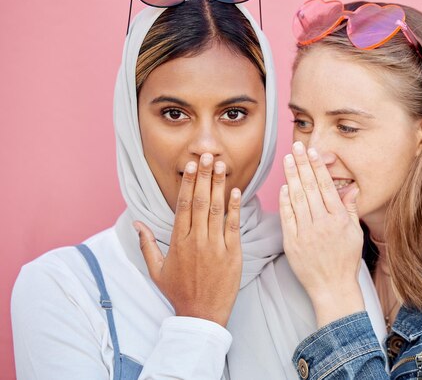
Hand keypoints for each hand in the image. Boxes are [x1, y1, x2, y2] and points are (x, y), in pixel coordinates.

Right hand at [134, 153, 241, 326]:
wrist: (201, 315)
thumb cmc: (179, 292)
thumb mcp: (156, 270)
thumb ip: (146, 245)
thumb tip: (136, 224)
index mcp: (177, 242)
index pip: (182, 206)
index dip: (187, 183)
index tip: (191, 166)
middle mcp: (195, 241)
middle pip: (199, 202)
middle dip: (204, 176)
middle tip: (207, 155)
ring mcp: (215, 247)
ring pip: (216, 210)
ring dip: (219, 186)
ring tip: (222, 166)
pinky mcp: (232, 254)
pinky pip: (233, 226)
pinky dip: (235, 208)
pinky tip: (237, 191)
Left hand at [279, 141, 364, 326]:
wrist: (332, 288)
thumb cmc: (345, 262)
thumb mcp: (355, 234)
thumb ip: (350, 209)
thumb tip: (350, 188)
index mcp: (339, 219)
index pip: (325, 186)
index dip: (318, 167)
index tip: (312, 152)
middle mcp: (322, 223)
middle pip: (309, 187)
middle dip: (302, 164)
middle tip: (296, 146)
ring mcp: (306, 233)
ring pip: (296, 198)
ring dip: (291, 176)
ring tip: (287, 159)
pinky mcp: (292, 243)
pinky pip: (287, 217)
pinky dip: (284, 201)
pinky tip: (283, 186)